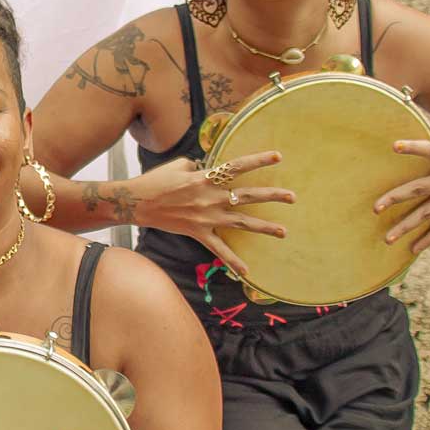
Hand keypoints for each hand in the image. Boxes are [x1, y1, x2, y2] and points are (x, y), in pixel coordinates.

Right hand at [132, 152, 294, 275]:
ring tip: (283, 231)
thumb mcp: (178, 165)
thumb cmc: (156, 180)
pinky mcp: (198, 232)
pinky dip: (233, 261)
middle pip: (248, 195)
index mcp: (206, 177)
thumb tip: (208, 168)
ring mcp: (206, 216)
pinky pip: (219, 249)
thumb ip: (198, 166)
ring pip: (241, 222)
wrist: (137, 202)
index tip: (279, 157)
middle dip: (272, 196)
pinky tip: (247, 271)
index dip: (258, 161)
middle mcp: (210, 197)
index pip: (237, 166)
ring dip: (264, 227)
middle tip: (292, 197)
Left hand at [375, 139, 429, 253]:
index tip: (395, 146)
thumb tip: (405, 146)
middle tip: (375, 208)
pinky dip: (428, 238)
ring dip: (406, 226)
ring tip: (388, 238)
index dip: (413, 147)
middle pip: (420, 189)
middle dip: (396, 198)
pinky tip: (413, 248)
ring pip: (427, 213)